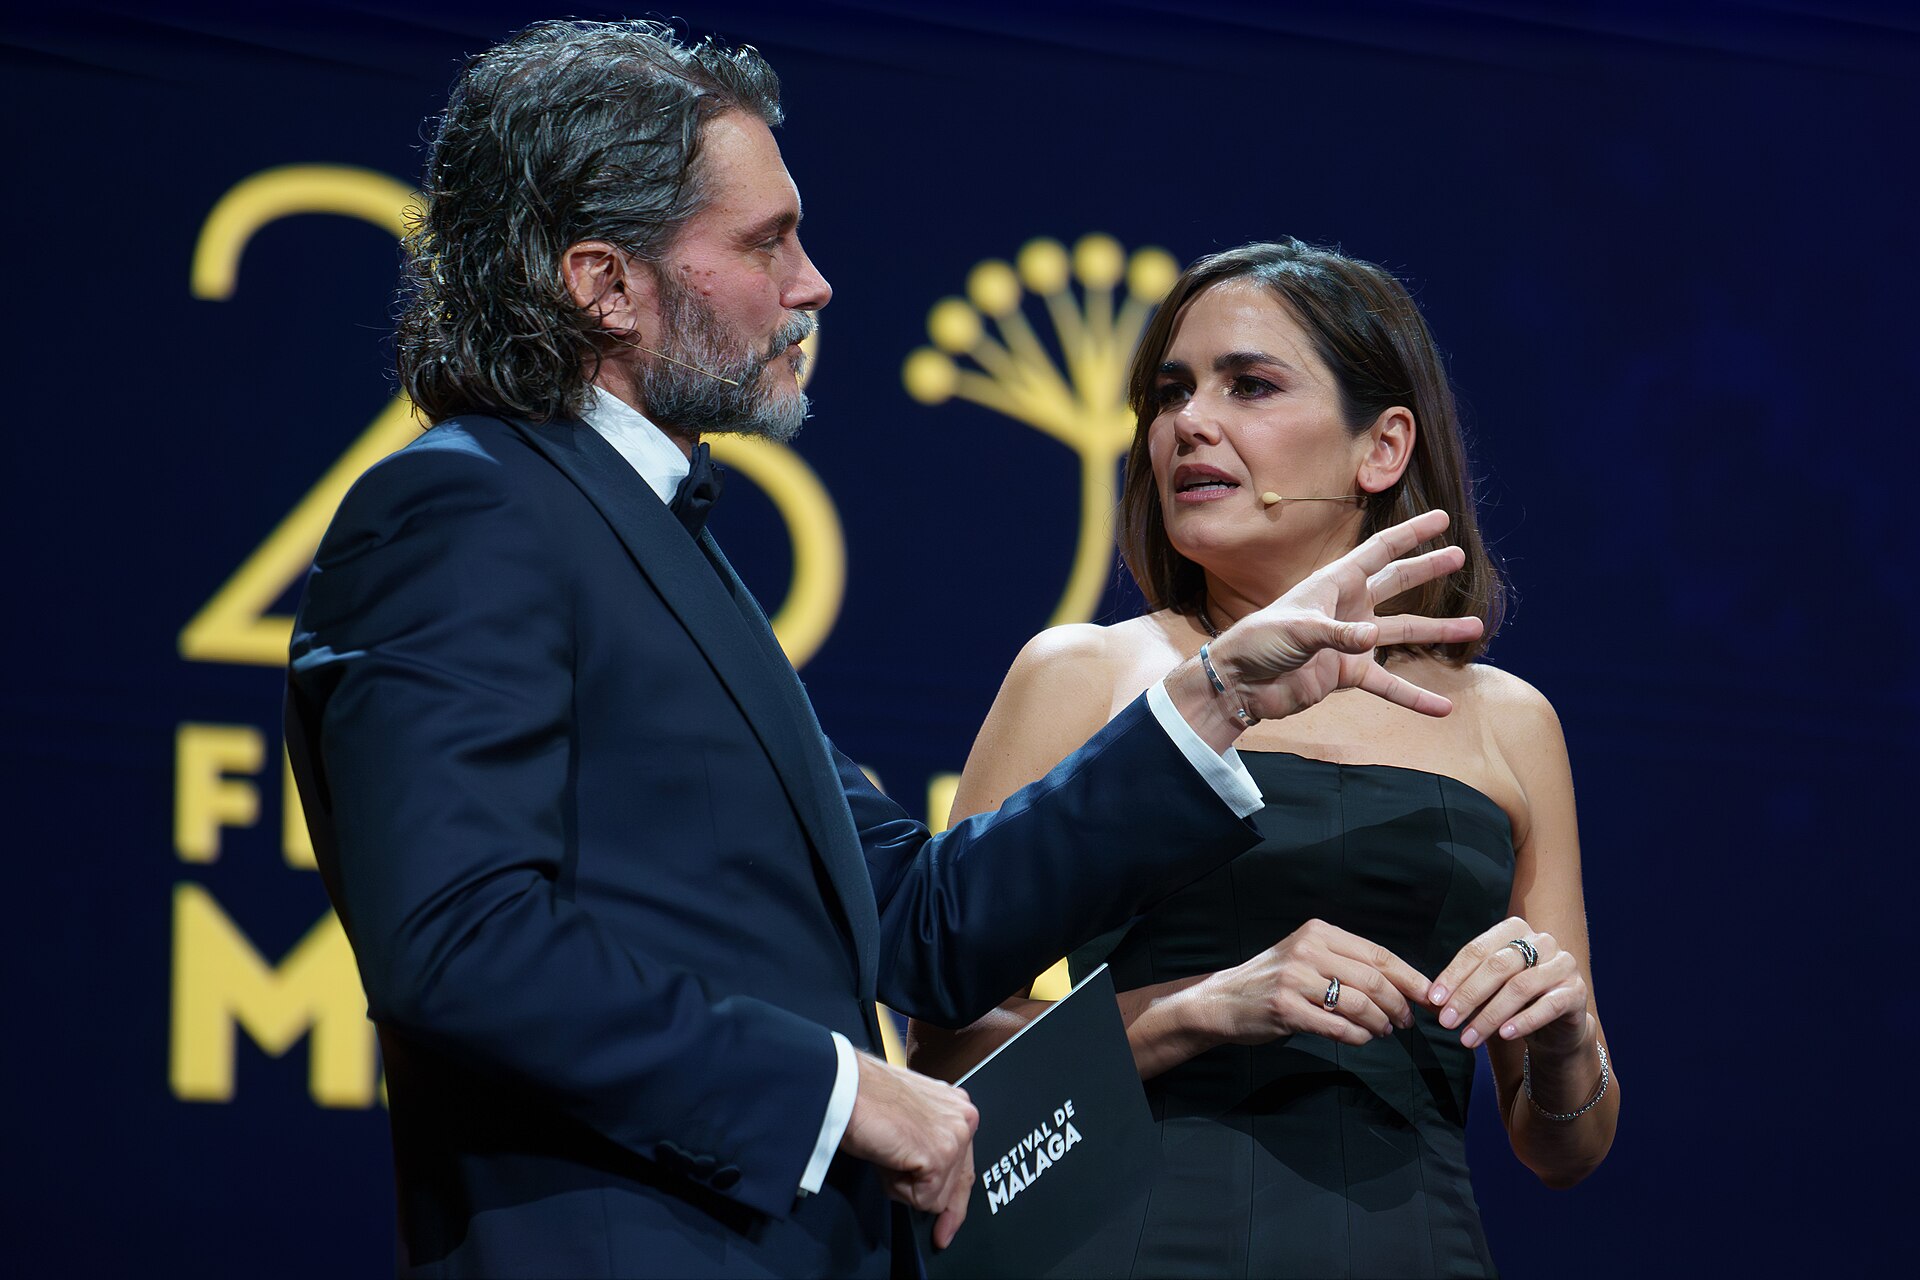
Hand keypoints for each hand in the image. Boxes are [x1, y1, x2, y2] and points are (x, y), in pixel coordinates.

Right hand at [839, 1052, 979, 1249]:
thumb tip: (928, 1178)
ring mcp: (955, 1137)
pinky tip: (889, 1158)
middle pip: (957, 1185)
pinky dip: (898, 1188)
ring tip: (888, 1154)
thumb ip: (928, 1142)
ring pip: (938, 1197)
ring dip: (906, 1186)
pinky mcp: (940, 1155)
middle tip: (923, 1210)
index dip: (955, 1201)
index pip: (965, 1166)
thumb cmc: (866, 1098)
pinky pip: (923, 1200)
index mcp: (957, 1107)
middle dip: (932, 1197)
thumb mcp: (909, 1120)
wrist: (846, 1088)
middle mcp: (964, 1118)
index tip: (949, 1224)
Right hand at [1193, 918, 1430, 1047]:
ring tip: (1383, 1031)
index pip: (1378, 954)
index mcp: (1319, 932)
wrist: (1225, 999)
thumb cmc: (1274, 981)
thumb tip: (1403, 986)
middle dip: (1398, 1005)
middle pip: (1374, 980)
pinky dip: (1358, 1037)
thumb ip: (1347, 964)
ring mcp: (1295, 979)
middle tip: (1405, 1022)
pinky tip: (1360, 1039)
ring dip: (1380, 1024)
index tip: (1429, 997)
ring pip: (1360, 1004)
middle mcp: (1308, 950)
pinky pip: (1338, 1027)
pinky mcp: (1286, 1008)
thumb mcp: (1308, 957)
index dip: (1410, 978)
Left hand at [1214, 509, 1485, 723]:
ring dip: (1437, 631)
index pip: (1379, 551)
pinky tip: (1442, 708)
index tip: (1440, 518)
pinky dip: (1413, 696)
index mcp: (1334, 583)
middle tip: (1458, 556)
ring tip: (1474, 627)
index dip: (1410, 534)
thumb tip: (1372, 638)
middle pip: (1396, 583)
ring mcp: (1350, 641)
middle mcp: (1347, 608)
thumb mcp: (1297, 630)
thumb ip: (1338, 634)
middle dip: (1427, 569)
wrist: (1240, 684)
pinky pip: (1388, 684)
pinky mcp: (1347, 673)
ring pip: (1403, 632)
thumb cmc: (1259, 643)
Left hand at [1428, 917, 1591, 1053]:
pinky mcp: (1577, 992)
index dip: (1453, 975)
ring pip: (1520, 987)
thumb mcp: (1486, 992)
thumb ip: (1461, 989)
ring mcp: (1563, 964)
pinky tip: (1504, 1036)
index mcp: (1515, 930)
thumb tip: (1428, 999)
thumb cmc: (1515, 1002)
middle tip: (1447, 1021)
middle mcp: (1542, 941)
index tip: (1434, 999)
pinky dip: (1523, 1021)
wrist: (1557, 1025)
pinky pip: (1548, 1005)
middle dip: (1467, 996)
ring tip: (1468, 1038)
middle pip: (1497, 966)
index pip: (1477, 950)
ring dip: (1489, 1015)